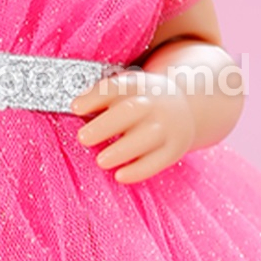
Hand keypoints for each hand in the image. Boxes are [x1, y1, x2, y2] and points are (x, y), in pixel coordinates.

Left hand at [69, 69, 198, 183]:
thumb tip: (75, 108)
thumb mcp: (126, 89)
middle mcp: (154, 103)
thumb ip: (102, 97)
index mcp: (138, 84)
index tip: (75, 108)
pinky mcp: (173, 148)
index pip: (115, 87)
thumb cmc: (141, 101)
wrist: (186, 107)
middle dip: (105, 125)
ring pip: (146, 137)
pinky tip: (120, 176)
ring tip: (100, 161)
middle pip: (130, 111)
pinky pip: (158, 160)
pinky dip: (138, 170)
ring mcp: (167, 126)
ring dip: (122, 150)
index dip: (94, 97)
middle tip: (83, 138)